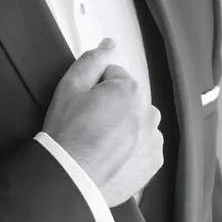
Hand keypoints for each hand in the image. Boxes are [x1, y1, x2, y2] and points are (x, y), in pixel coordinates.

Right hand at [42, 39, 163, 205]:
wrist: (72, 176)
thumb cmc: (68, 132)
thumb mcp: (69, 87)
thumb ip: (92, 60)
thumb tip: (109, 44)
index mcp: (130, 90)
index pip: (114, 77)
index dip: (95, 89)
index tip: (83, 105)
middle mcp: (149, 112)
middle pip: (130, 100)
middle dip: (113, 107)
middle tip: (89, 125)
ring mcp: (154, 138)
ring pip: (139, 123)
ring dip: (124, 128)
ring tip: (100, 143)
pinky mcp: (154, 160)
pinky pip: (144, 147)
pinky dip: (131, 150)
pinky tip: (111, 156)